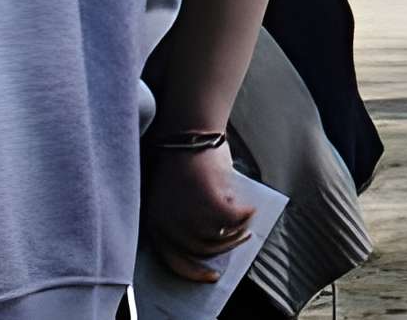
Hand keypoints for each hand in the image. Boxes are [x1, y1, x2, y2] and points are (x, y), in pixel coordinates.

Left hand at [144, 145, 255, 281]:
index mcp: (156, 223)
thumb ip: (190, 219)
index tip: (213, 277)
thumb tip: (217, 237)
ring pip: (219, 237)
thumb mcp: (179, 198)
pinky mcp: (207, 199)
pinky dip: (245, 215)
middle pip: (202, 250)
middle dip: (226, 247)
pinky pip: (232, 219)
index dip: (194, 272)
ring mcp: (187, 211)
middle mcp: (168, 222)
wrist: (189, 131)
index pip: (174, 261)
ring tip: (247, 221)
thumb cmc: (186, 161)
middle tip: (243, 238)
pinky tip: (250, 207)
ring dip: (237, 232)